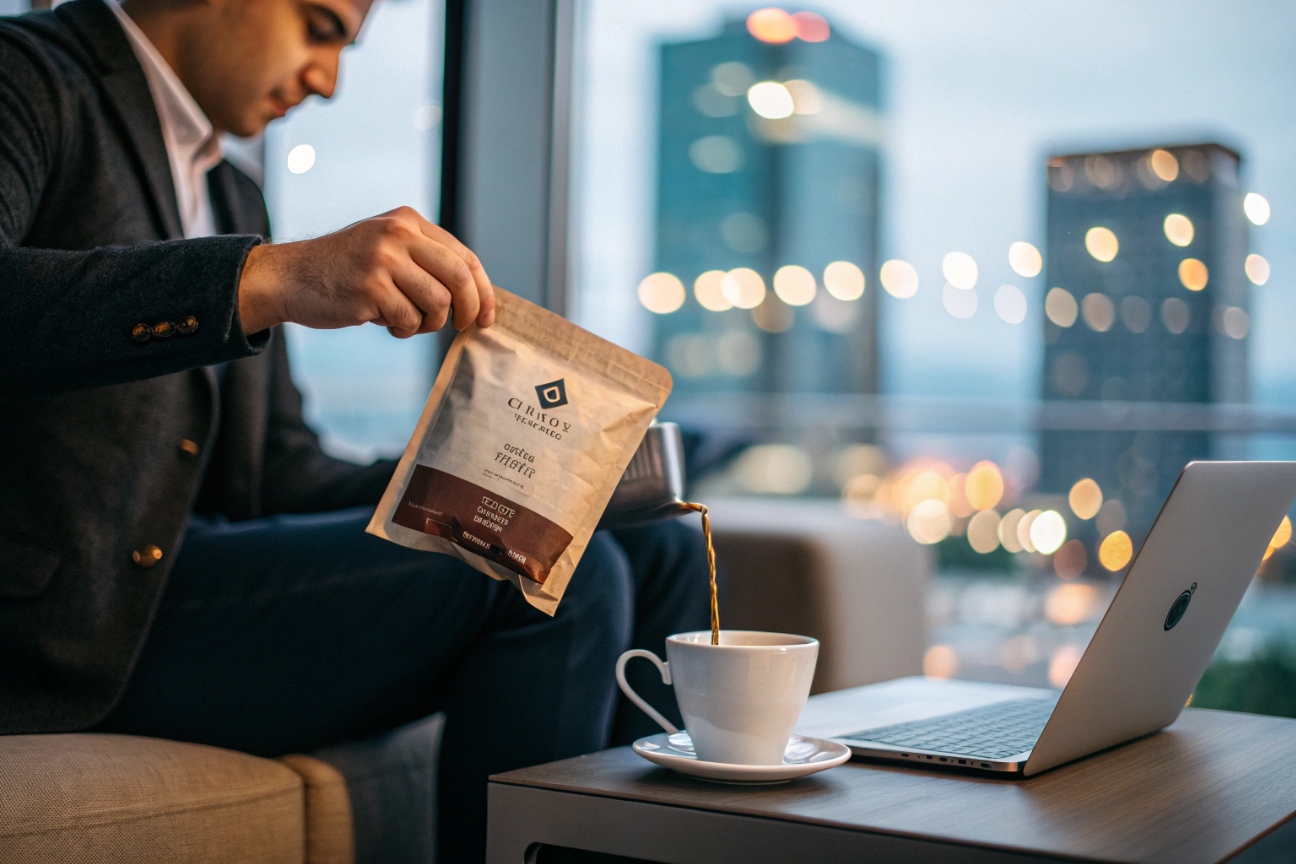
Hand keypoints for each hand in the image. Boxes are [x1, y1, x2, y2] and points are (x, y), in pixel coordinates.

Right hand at [237, 206, 494, 336]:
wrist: (290, 276)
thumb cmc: (345, 271)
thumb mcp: (387, 249)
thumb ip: (426, 261)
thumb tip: (476, 298)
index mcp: (408, 221)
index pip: (464, 256)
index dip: (484, 291)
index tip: (489, 317)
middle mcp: (398, 234)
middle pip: (459, 277)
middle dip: (470, 310)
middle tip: (464, 328)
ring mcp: (383, 258)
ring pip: (437, 302)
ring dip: (427, 323)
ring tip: (404, 319)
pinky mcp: (369, 286)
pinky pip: (408, 319)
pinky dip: (401, 329)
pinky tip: (381, 320)